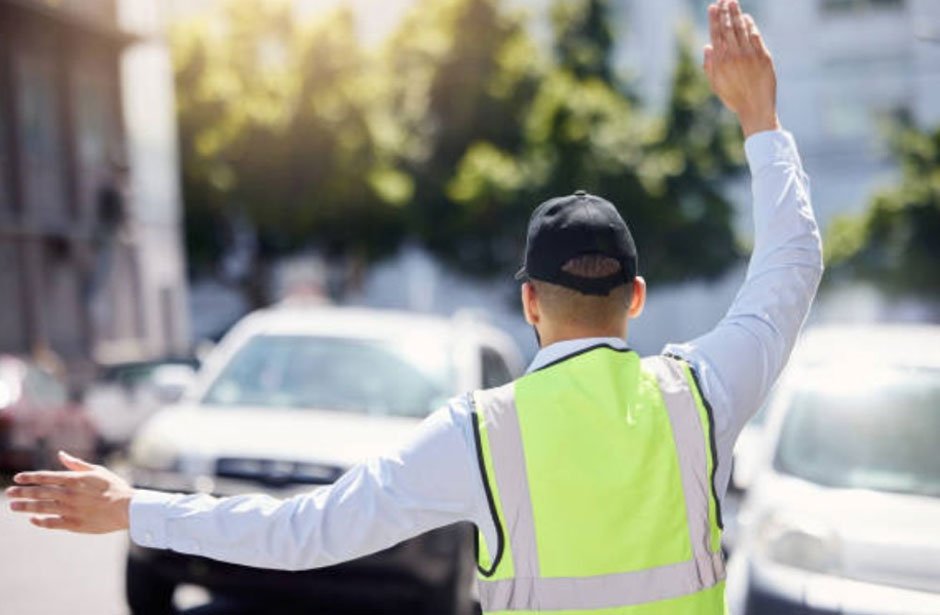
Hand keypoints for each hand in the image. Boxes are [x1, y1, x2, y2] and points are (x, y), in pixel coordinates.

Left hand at [6, 451, 132, 533]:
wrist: (128, 509)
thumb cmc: (114, 487)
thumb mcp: (97, 471)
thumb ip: (76, 464)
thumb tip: (61, 454)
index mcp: (74, 479)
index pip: (45, 477)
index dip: (29, 477)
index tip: (17, 478)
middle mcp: (69, 494)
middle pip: (39, 493)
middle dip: (22, 492)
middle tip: (9, 493)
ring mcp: (70, 510)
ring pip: (41, 508)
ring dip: (25, 507)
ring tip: (13, 506)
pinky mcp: (74, 524)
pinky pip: (51, 522)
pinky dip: (40, 521)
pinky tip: (32, 519)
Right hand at [704, 0, 779, 136]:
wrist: (755, 108)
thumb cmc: (734, 98)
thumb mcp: (715, 84)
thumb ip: (709, 65)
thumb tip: (707, 46)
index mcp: (720, 62)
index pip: (716, 34)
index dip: (714, 19)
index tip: (713, 6)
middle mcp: (733, 55)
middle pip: (728, 28)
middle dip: (725, 11)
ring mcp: (749, 55)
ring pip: (741, 29)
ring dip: (737, 14)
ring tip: (734, 3)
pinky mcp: (763, 56)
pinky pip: (755, 36)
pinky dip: (750, 26)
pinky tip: (747, 19)